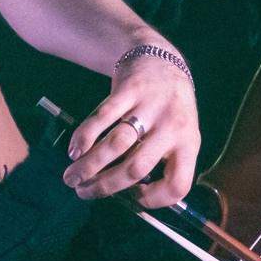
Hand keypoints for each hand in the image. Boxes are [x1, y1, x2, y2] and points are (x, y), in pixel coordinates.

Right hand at [64, 40, 198, 206]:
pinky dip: (85, 137)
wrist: (161, 60)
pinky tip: (75, 150)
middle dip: (105, 186)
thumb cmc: (169, 107)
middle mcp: (173, 127)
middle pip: (136, 168)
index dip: (154, 200)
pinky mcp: (130, 89)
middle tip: (83, 193)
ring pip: (116, 144)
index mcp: (189, 144)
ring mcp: (151, 106)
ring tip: (72, 177)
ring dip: (89, 165)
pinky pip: (103, 117)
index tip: (132, 198)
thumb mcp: (180, 134)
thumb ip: (161, 162)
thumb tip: (127, 195)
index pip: (177, 185)